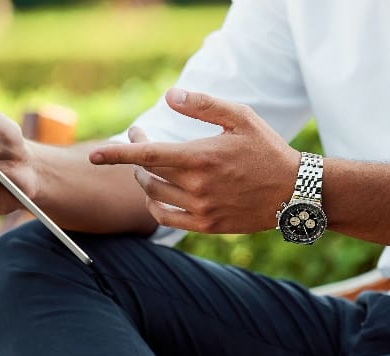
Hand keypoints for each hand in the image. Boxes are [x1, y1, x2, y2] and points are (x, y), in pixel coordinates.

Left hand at [88, 88, 301, 233]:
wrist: (294, 192)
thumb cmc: (268, 149)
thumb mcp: (241, 117)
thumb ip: (203, 105)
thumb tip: (169, 96)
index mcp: (200, 157)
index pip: (147, 154)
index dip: (117, 154)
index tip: (95, 154)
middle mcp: (196, 187)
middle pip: (147, 174)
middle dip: (136, 156)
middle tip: (142, 139)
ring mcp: (201, 209)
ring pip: (154, 195)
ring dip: (145, 180)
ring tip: (150, 166)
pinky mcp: (207, 226)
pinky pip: (166, 218)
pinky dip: (154, 206)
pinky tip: (156, 194)